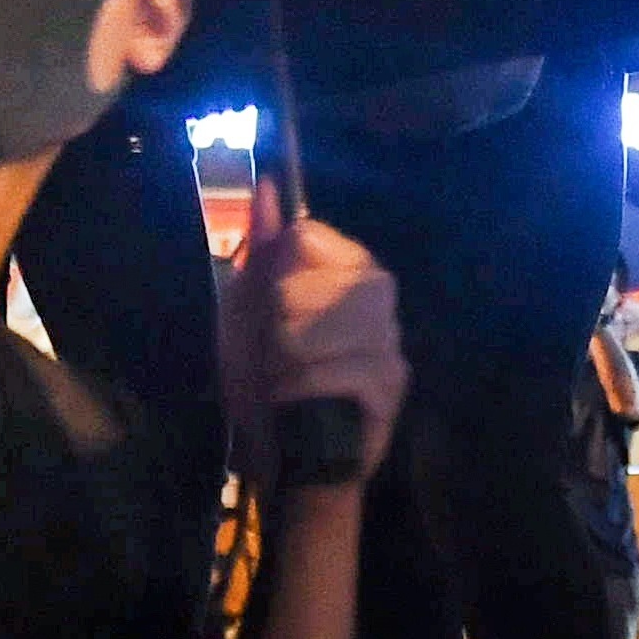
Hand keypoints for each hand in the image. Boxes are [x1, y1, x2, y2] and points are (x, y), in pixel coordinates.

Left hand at [219, 172, 405, 486]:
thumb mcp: (248, 307)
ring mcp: (390, 342)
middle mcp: (379, 298)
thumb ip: (262, 246)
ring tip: (288, 381)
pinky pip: (337, 374)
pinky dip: (303, 391)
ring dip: (288, 363)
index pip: (308, 238)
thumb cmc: (262, 375)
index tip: (274, 309)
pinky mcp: (391, 387)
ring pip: (322, 330)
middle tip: (282, 355)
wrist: (279, 454)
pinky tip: (300, 403)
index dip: (278, 277)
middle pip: (312, 281)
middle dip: (282, 324)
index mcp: (348, 269)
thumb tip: (267, 184)